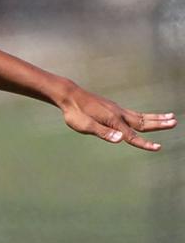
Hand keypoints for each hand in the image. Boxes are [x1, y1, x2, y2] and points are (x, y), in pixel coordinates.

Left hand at [57, 85, 175, 151]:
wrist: (69, 95)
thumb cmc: (74, 112)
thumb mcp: (84, 126)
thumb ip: (102, 132)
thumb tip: (120, 139)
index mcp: (112, 120)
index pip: (132, 135)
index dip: (144, 143)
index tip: (158, 147)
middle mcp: (118, 114)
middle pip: (143, 121)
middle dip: (159, 124)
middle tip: (175, 122)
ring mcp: (116, 109)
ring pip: (141, 116)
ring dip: (156, 118)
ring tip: (171, 117)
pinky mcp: (113, 108)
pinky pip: (133, 113)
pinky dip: (145, 116)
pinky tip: (148, 118)